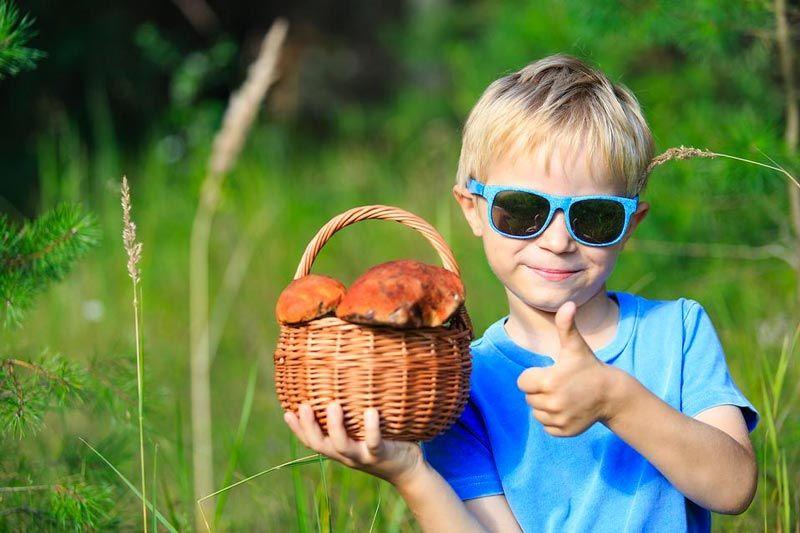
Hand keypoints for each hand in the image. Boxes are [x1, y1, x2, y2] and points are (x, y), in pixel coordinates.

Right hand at [283, 401, 424, 485]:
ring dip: (335, 426)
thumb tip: (343, 384)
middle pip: (320, 445)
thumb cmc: (386, 444)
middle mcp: (347, 455)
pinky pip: (373, 443)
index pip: (313, 442)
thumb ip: (353, 418)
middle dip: (308, 427)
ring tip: (333, 405)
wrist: (409, 471)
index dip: (298, 430)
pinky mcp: (381, 454)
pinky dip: (371, 428)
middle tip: (302, 406)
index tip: (287, 412)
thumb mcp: (364, 433)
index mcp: (340, 450)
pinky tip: (371, 412)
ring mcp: (363, 456)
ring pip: (342, 446)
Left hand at [516, 300, 619, 436]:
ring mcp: (559, 419)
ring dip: (545, 406)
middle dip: (540, 391)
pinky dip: (553, 420)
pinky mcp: (564, 431)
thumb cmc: (588, 366)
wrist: (611, 394)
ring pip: (537, 413)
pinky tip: (568, 409)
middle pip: (529, 398)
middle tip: (559, 385)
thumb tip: (568, 303)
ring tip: (564, 396)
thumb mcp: (574, 346)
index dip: (534, 377)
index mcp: (548, 382)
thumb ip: (566, 325)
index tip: (550, 373)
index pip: (522, 382)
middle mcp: (552, 403)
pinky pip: (547, 426)